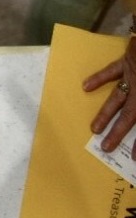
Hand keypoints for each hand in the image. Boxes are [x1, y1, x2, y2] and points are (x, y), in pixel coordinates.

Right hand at [84, 36, 135, 153]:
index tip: (134, 157)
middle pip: (129, 115)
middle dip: (118, 133)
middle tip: (105, 148)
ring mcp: (133, 74)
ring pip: (117, 98)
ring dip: (105, 113)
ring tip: (94, 128)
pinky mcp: (128, 60)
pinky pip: (112, 71)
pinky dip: (99, 78)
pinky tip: (86, 86)